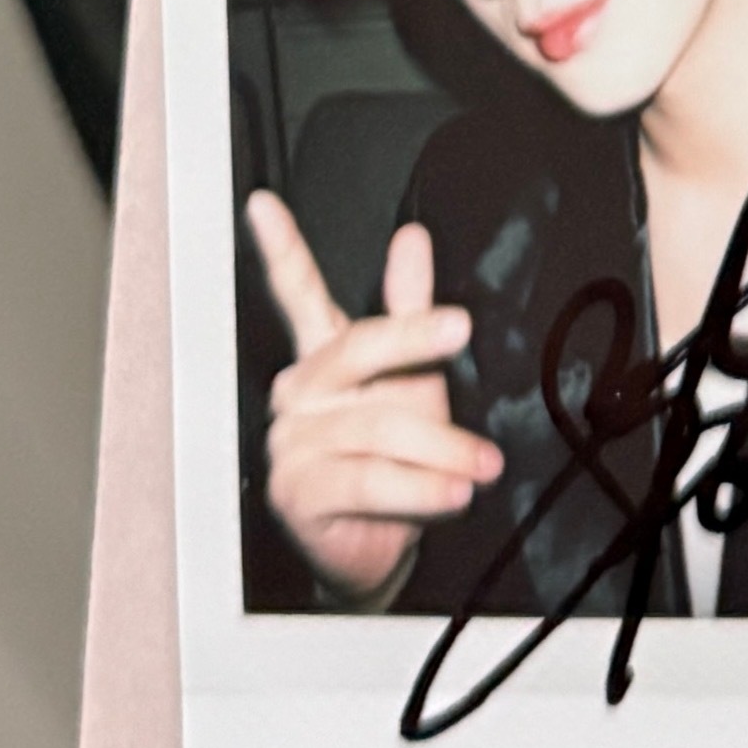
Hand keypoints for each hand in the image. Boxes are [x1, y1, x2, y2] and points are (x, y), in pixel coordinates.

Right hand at [245, 195, 502, 607]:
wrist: (385, 545)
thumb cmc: (399, 458)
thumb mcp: (415, 379)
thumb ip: (409, 312)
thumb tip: (411, 238)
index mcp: (323, 359)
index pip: (297, 297)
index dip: (281, 249)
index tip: (261, 202)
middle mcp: (297, 394)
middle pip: (355, 350)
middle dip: (415, 338)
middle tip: (462, 327)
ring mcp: (290, 443)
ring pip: (378, 426)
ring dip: (443, 448)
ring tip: (485, 467)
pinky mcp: (297, 493)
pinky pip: (368, 479)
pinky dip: (420, 487)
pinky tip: (454, 494)